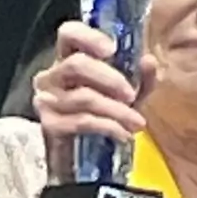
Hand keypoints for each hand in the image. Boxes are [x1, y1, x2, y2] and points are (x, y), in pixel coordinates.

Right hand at [31, 22, 158, 181]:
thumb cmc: (105, 118)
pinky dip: (108, 126)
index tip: (111, 49)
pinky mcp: (50, 124)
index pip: (68, 33)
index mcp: (69, 59)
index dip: (88, 36)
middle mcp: (52, 76)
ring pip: (84, 96)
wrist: (86, 163)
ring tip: (137, 122)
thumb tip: (149, 61)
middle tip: (131, 95)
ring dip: (116, 110)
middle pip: (76, 64)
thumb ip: (142, 78)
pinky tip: (123, 134)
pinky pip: (82, 120)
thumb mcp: (130, 96)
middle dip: (110, 78)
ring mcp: (47, 100)